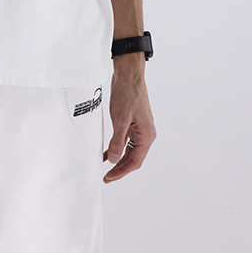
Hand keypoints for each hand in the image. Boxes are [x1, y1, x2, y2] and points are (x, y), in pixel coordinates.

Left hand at [103, 56, 155, 182]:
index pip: (135, 161)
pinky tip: (105, 152)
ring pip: (128, 150)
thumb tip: (113, 159)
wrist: (128, 75)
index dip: (122, 171)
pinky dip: (116, 147)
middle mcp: (145, 134)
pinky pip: (124, 140)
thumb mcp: (120, 120)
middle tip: (106, 177)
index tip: (109, 177)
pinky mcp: (131, 122)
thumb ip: (117, 141)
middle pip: (133, 158)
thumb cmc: (128, 94)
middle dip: (119, 168)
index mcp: (147, 135)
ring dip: (117, 158)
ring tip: (105, 168)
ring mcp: (139, 128)